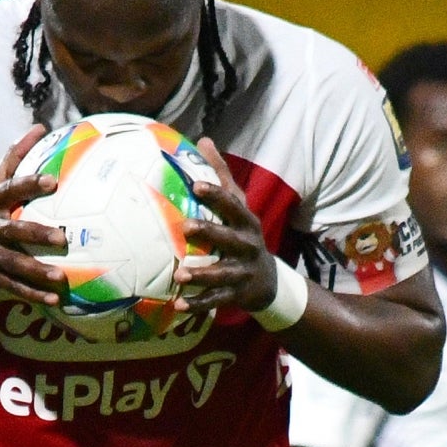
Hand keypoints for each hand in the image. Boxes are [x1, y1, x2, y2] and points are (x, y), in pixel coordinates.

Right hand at [0, 125, 68, 304]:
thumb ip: (14, 157)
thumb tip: (39, 126)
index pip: (8, 190)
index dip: (28, 185)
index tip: (52, 181)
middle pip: (11, 231)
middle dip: (36, 235)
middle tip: (63, 237)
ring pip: (13, 264)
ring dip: (37, 272)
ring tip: (62, 277)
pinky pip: (13, 287)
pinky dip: (34, 295)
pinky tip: (55, 299)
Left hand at [172, 137, 275, 313]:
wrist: (269, 281)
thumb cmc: (244, 235)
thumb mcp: (239, 206)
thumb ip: (222, 176)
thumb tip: (203, 139)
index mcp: (246, 222)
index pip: (233, 205)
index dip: (216, 194)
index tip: (196, 184)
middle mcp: (247, 246)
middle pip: (230, 238)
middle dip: (210, 232)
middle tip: (185, 226)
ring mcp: (242, 272)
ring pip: (222, 274)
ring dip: (201, 274)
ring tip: (179, 275)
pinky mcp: (235, 295)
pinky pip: (215, 301)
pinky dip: (197, 304)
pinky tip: (177, 306)